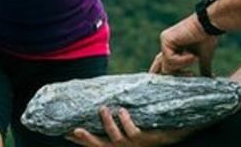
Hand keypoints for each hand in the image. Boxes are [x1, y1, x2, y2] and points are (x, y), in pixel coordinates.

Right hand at [68, 107, 185, 145]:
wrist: (174, 134)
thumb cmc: (149, 128)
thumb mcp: (131, 125)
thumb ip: (117, 116)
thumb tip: (101, 99)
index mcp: (118, 145)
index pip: (95, 144)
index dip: (80, 140)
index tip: (65, 132)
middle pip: (100, 146)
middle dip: (87, 140)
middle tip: (75, 129)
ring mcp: (134, 145)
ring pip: (116, 137)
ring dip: (108, 124)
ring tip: (103, 109)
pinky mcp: (146, 139)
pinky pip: (133, 131)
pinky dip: (126, 121)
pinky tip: (122, 110)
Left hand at [155, 15, 219, 76]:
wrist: (209, 26)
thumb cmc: (207, 38)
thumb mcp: (203, 58)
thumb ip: (202, 69)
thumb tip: (210, 79)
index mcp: (174, 48)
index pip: (164, 65)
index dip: (167, 76)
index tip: (186, 78)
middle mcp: (167, 45)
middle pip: (159, 67)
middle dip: (166, 76)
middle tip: (186, 77)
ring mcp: (165, 42)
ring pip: (167, 66)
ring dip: (183, 65)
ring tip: (195, 58)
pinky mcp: (165, 39)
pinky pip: (170, 59)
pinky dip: (182, 61)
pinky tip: (192, 55)